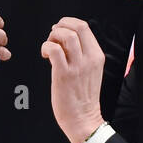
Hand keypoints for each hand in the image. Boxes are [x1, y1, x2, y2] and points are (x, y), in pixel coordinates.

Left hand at [40, 16, 104, 142]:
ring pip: (66, 35)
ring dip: (52, 37)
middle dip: (60, 26)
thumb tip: (65, 39)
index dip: (68, 23)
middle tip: (53, 38)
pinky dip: (46, 47)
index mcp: (97, 56)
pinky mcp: (64, 74)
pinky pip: (54, 49)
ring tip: (49, 48)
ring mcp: (77, 66)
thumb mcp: (90, 71)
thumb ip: (82, 54)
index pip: (85, 27)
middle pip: (77, 26)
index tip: (59, 32)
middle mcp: (90, 59)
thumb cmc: (82, 97)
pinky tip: (45, 56)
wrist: (83, 119)